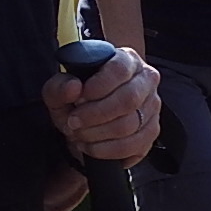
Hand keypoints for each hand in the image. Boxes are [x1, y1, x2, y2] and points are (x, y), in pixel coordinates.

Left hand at [42, 46, 160, 166]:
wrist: (84, 122)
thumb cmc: (75, 100)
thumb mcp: (58, 90)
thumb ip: (59, 86)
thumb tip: (73, 87)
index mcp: (125, 61)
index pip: (119, 70)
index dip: (98, 86)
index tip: (79, 99)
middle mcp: (145, 81)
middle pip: (129, 99)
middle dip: (95, 114)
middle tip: (74, 121)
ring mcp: (152, 108)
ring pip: (132, 125)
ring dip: (98, 134)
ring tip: (79, 134)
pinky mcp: (152, 132)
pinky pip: (134, 146)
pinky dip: (107, 150)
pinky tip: (91, 146)